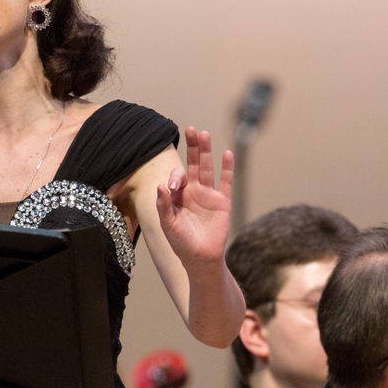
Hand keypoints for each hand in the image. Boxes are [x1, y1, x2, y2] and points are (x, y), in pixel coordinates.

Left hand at [155, 128, 233, 266]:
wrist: (201, 258)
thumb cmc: (181, 244)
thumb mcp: (168, 225)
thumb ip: (163, 206)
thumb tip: (160, 185)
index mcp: (178, 196)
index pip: (177, 176)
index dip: (176, 176)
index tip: (174, 186)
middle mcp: (193, 192)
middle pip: (193, 164)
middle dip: (192, 147)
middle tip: (191, 129)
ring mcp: (209, 195)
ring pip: (208, 168)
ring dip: (206, 152)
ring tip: (204, 134)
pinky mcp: (223, 202)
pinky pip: (225, 182)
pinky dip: (227, 168)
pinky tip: (227, 154)